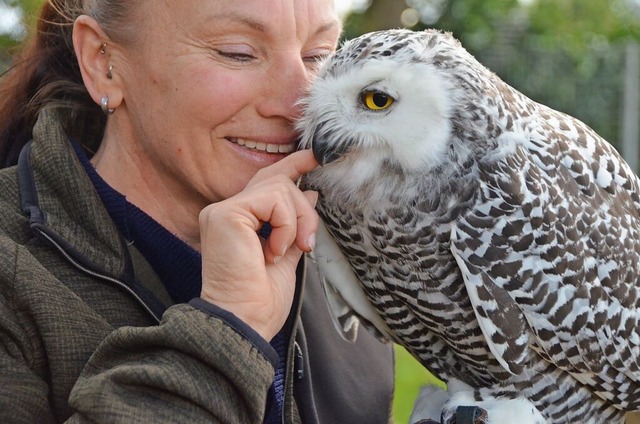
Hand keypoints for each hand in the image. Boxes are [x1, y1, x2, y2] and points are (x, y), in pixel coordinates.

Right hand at [198, 150, 318, 340]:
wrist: (244, 323)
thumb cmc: (260, 300)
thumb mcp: (287, 255)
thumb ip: (294, 224)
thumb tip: (310, 194)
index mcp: (240, 222)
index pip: (267, 183)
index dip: (292, 166)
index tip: (316, 156)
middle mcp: (227, 212)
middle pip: (277, 181)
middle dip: (304, 208)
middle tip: (309, 241)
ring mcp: (223, 211)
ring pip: (280, 187)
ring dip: (298, 221)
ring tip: (292, 250)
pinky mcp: (226, 214)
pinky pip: (273, 200)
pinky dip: (286, 226)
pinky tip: (274, 251)